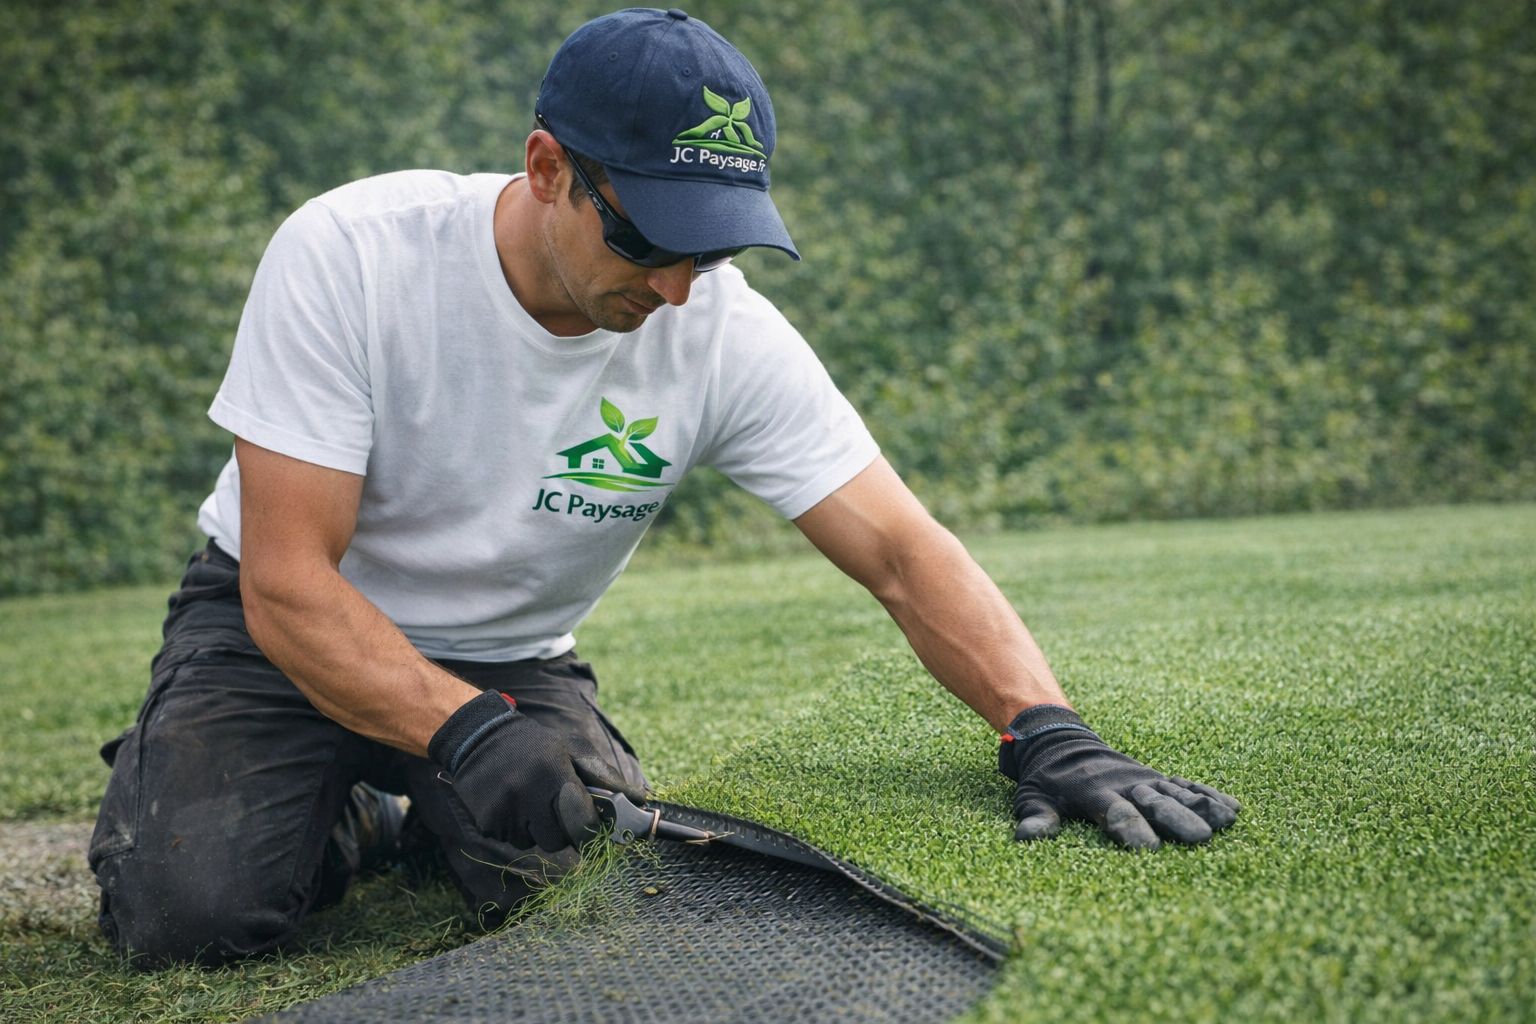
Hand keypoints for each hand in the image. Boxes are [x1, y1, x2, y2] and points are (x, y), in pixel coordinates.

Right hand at [429, 689, 644, 849]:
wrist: (480, 737)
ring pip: (536, 842)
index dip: (593, 831)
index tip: (596, 829)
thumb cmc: (536, 746)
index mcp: (554, 774)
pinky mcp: (486, 823)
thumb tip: (641, 800)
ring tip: (532, 799)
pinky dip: (518, 828)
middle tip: (560, 809)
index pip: (583, 823)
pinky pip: (513, 840)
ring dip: (540, 829)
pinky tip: (513, 803)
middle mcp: (527, 795)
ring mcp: (504, 811)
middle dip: (566, 831)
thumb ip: (606, 778)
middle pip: (560, 840)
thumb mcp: (573, 750)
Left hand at [998, 705, 1239, 849]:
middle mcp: (1125, 785)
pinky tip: (1234, 808)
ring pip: (1176, 792)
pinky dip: (1208, 794)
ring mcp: (1144, 780)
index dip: (1132, 829)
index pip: (1116, 813)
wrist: (1060, 738)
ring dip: (1201, 805)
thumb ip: (1036, 816)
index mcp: (1094, 793)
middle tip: (1199, 838)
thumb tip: (1026, 837)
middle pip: (1154, 803)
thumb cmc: (1047, 778)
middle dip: (1176, 819)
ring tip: (1227, 821)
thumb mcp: (1033, 795)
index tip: (1149, 848)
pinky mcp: (1157, 778)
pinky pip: (1186, 784)